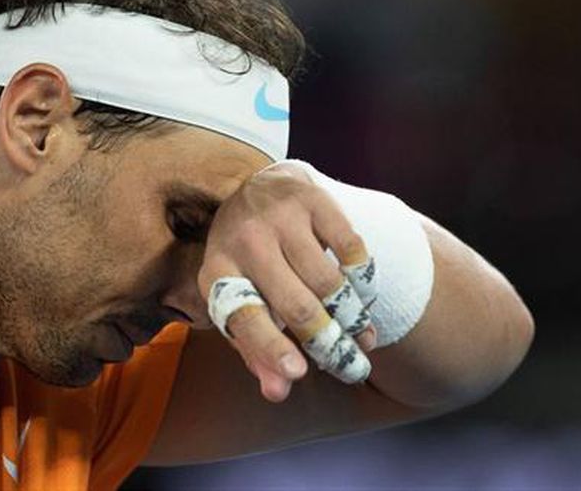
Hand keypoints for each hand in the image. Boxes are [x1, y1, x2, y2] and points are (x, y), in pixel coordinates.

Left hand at [198, 162, 377, 401]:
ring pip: (327, 282)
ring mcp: (279, 216)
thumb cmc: (248, 263)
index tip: (298, 374)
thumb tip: (278, 392)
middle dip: (329, 344)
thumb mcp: (239, 301)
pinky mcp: (312, 199)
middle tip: (352, 368)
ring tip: (363, 338)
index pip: (244, 315)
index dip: (270, 347)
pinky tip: (362, 295)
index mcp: (217, 272)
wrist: (256, 189)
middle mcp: (245, 240)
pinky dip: (362, 279)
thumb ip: (255, 349)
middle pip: (295, 304)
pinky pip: (351, 249)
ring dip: (352, 317)